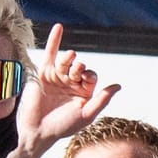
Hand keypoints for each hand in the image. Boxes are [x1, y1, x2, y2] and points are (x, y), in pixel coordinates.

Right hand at [16, 23, 120, 153]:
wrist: (38, 130)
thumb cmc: (64, 126)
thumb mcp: (86, 115)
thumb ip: (102, 100)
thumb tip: (118, 86)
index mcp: (84, 93)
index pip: (91, 77)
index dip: (89, 76)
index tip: (84, 81)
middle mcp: (72, 84)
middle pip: (79, 68)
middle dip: (79, 68)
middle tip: (75, 73)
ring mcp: (58, 77)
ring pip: (65, 62)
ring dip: (69, 58)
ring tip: (71, 56)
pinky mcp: (44, 74)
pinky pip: (50, 54)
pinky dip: (54, 40)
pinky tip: (59, 27)